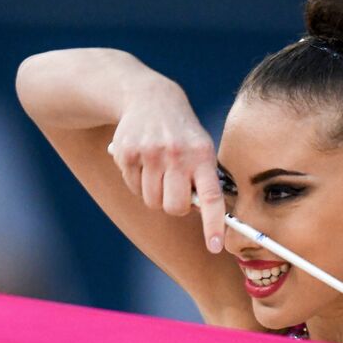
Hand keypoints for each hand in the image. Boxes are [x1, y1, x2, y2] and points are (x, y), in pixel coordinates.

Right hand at [106, 81, 226, 254]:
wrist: (149, 97)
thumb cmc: (181, 132)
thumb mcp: (200, 147)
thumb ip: (202, 180)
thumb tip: (203, 215)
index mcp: (202, 155)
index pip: (211, 197)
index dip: (213, 224)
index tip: (215, 246)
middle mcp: (177, 154)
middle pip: (174, 207)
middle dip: (173, 205)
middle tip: (173, 188)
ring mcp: (151, 154)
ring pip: (151, 201)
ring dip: (153, 193)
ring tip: (157, 168)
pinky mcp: (127, 154)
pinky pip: (133, 188)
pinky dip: (137, 181)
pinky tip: (142, 160)